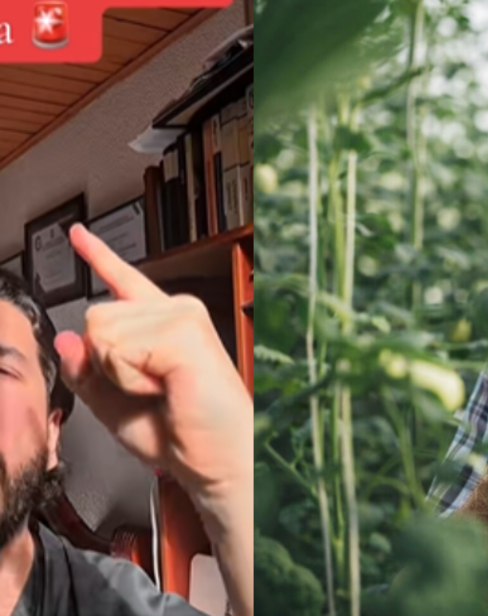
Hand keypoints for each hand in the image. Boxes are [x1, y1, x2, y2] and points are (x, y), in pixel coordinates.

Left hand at [53, 225, 252, 504]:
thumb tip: (69, 338)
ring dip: (118, 372)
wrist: (214, 459)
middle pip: (95, 317)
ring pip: (103, 332)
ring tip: (159, 387)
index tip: (77, 233)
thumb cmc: (178, 434)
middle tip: (149, 387)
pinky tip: (164, 385)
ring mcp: (183, 316)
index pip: (123, 281)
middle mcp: (175, 311)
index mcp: (161, 324)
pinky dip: (130, 378)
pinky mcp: (184, 331)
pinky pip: (119, 348)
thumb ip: (86, 371)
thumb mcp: (113, 403)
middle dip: (105, 363)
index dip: (97, 255)